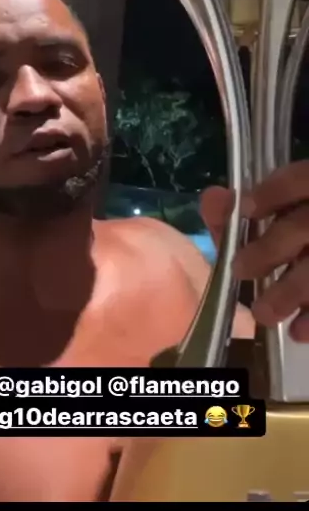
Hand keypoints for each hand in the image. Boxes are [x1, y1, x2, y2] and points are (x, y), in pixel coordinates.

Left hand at [200, 161, 308, 342]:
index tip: (246, 210)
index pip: (301, 179)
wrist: (308, 253)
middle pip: (306, 226)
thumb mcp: (271, 217)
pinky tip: (298, 332)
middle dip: (272, 248)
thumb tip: (211, 198)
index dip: (275, 192)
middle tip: (240, 270)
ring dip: (293, 290)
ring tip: (263, 313)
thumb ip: (239, 210)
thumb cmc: (292, 230)